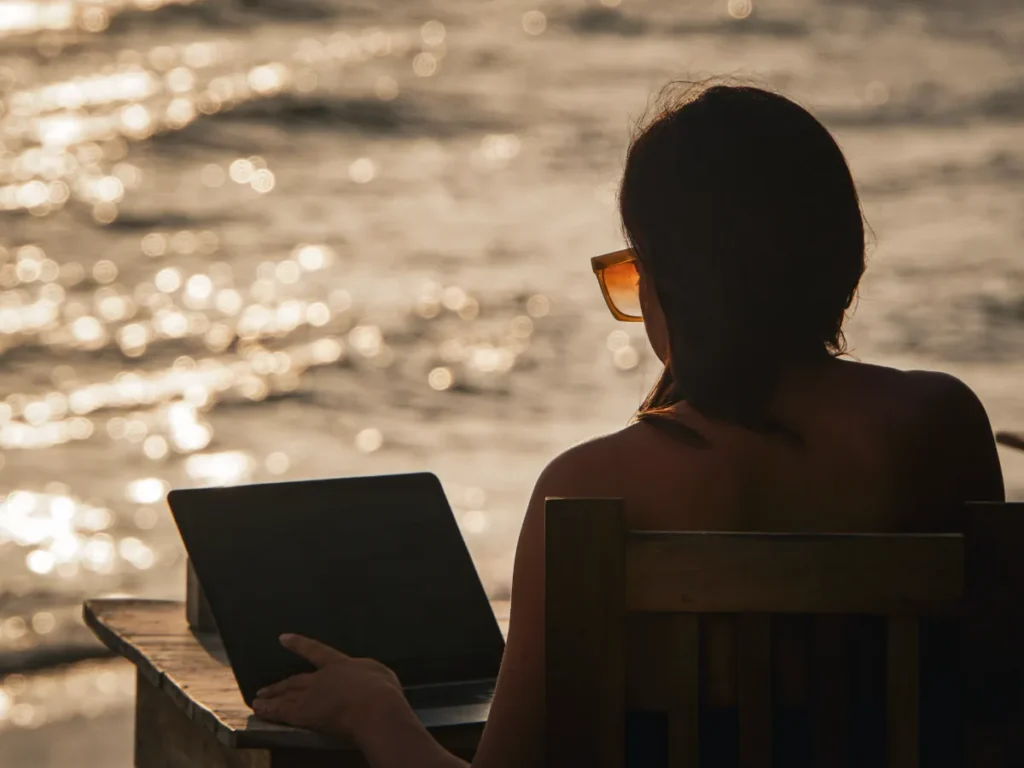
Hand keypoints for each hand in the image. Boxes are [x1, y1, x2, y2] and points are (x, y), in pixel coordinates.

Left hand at [252, 634, 408, 747]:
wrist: (373, 706)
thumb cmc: (382, 689)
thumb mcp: (380, 673)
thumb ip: (368, 674)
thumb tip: (367, 676)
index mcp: (340, 664)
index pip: (316, 651)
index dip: (299, 645)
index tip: (283, 638)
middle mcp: (321, 678)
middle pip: (295, 680)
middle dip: (279, 685)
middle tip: (263, 689)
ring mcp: (311, 695)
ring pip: (285, 696)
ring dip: (271, 698)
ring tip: (258, 701)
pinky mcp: (305, 714)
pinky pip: (282, 713)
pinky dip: (270, 711)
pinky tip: (260, 711)